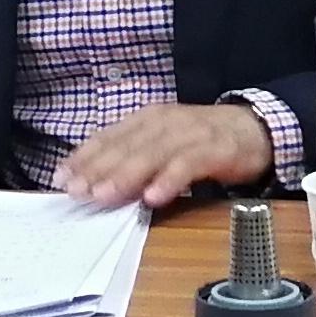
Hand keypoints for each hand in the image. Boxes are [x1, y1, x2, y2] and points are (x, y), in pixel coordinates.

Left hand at [51, 100, 272, 210]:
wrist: (254, 129)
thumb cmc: (200, 141)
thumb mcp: (162, 144)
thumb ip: (133, 159)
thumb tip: (93, 183)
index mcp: (147, 119)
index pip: (108, 137)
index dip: (84, 157)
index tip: (61, 179)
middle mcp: (165, 122)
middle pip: (126, 146)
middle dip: (98, 169)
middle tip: (77, 191)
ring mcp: (191, 133)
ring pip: (153, 153)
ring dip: (127, 175)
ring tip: (105, 195)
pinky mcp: (216, 149)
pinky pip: (189, 164)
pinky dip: (170, 180)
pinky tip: (154, 196)